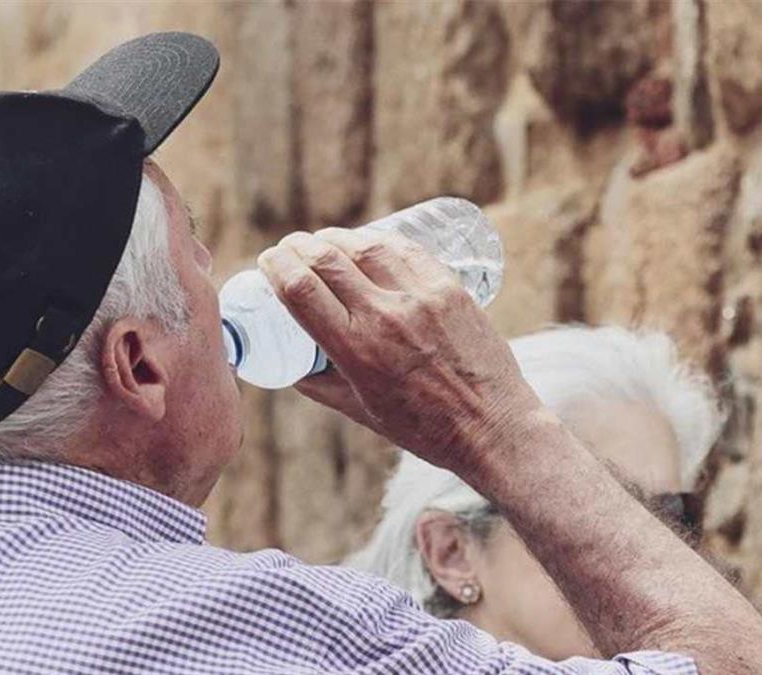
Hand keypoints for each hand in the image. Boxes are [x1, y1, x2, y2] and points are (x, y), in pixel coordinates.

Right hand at [256, 227, 541, 472]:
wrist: (493, 428)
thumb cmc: (423, 429)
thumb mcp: (358, 412)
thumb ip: (319, 385)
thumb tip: (289, 364)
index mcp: (355, 351)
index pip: (300, 289)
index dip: (276, 266)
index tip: (268, 262)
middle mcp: (385, 317)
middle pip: (326, 260)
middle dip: (297, 247)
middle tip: (289, 249)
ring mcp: (420, 297)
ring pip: (364, 246)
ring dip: (334, 238)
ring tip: (322, 242)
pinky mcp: (449, 288)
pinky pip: (404, 249)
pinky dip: (376, 240)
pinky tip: (364, 241)